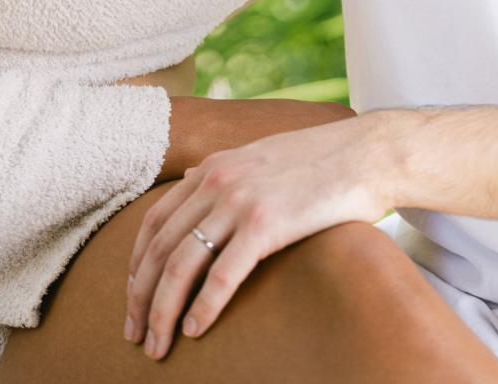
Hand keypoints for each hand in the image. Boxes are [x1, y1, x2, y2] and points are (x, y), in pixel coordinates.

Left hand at [123, 113, 386, 359]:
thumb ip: (225, 174)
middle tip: (133, 334)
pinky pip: (222, 274)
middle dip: (140, 297)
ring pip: (182, 265)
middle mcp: (217, 181)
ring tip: (157, 344)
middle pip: (159, 248)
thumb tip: (194, 184)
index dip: (135, 264)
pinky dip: (203, 306)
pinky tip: (194, 330)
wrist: (366, 153)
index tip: (131, 298)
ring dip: (163, 311)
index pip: (154, 221)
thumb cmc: (319, 162)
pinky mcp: (266, 224)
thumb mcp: (259, 158)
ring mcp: (240, 201)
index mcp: (212, 168)